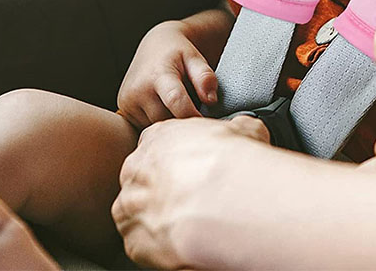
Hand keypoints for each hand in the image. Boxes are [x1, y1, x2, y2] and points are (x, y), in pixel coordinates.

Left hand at [112, 116, 269, 269]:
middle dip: (163, 187)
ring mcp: (132, 205)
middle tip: (193, 195)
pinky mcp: (134, 241)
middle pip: (143, 178)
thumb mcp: (243, 128)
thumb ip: (232, 129)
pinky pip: (140, 244)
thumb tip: (242, 130)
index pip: (156, 143)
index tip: (190, 165)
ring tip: (189, 222)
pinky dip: (158, 245)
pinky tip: (183, 241)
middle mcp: (138, 168)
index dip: (174, 156)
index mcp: (160, 136)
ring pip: (137, 212)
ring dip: (157, 217)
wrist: (231, 199)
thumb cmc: (234, 162)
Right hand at [117, 20, 218, 127]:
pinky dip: (158, 123)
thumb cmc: (179, 53)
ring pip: (156, 125)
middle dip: (182, 118)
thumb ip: (205, 76)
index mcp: (159, 74)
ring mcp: (128, 102)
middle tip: (194, 110)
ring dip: (170, 121)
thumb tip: (211, 100)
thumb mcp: (195, 58)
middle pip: (166, 118)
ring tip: (178, 106)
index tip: (205, 121)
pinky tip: (166, 111)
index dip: (193, 114)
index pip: (176, 101)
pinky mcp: (124, 110)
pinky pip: (144, 127)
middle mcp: (139, 89)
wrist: (155, 46)